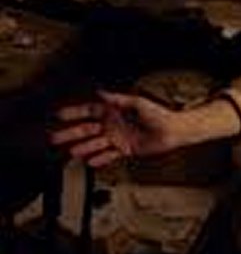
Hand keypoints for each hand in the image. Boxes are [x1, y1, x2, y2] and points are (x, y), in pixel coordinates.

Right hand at [50, 90, 179, 167]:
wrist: (173, 130)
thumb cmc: (158, 114)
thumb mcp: (136, 103)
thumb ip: (117, 100)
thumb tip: (100, 92)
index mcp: (113, 112)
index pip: (89, 112)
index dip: (74, 113)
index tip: (59, 115)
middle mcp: (113, 125)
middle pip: (87, 130)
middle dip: (70, 134)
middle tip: (54, 138)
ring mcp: (118, 138)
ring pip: (95, 144)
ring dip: (83, 148)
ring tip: (71, 152)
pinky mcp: (126, 149)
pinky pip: (109, 155)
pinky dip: (100, 158)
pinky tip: (90, 162)